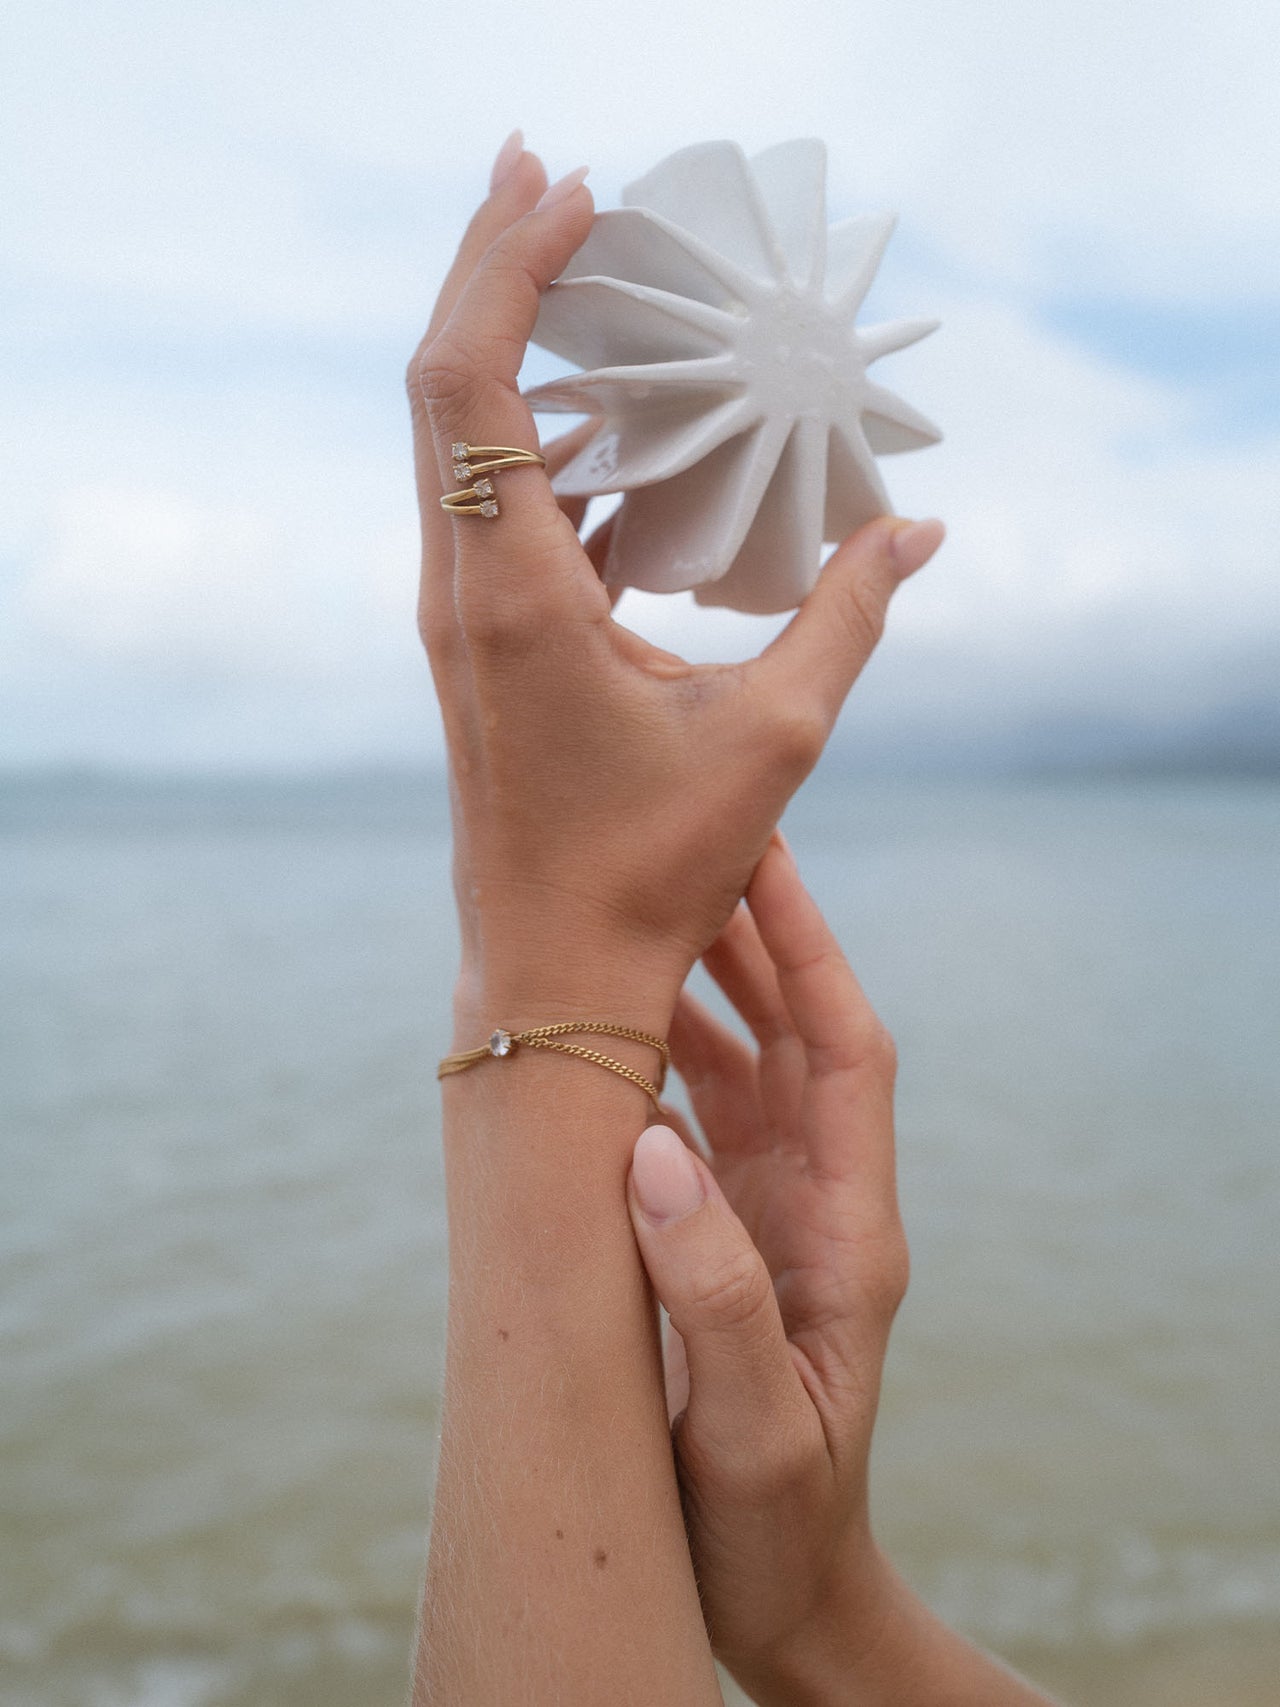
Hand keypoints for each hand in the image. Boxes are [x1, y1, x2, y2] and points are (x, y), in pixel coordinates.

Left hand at [407, 139, 943, 1031]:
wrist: (552, 968)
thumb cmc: (648, 870)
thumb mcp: (772, 736)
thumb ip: (848, 615)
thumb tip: (916, 530)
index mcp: (512, 592)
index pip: (470, 378)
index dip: (506, 264)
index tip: (572, 192)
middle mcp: (463, 586)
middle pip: (443, 381)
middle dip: (490, 263)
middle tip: (553, 176)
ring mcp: (462, 613)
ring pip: (458, 437)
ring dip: (508, 343)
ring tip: (576, 267)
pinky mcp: (482, 639)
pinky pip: (494, 502)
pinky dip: (538, 435)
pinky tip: (607, 421)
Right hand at [626, 833, 907, 1696]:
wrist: (786, 1596)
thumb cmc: (777, 1522)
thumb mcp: (749, 1422)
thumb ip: (710, 1289)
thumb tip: (651, 1143)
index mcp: (851, 1229)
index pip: (846, 1051)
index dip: (810, 948)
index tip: (767, 856)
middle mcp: (819, 1201)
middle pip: (795, 1034)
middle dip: (755, 938)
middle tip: (692, 844)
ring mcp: (772, 1214)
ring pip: (746, 1065)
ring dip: (704, 986)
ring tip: (643, 910)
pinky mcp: (726, 1236)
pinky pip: (700, 1119)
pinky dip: (663, 1059)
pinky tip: (614, 1024)